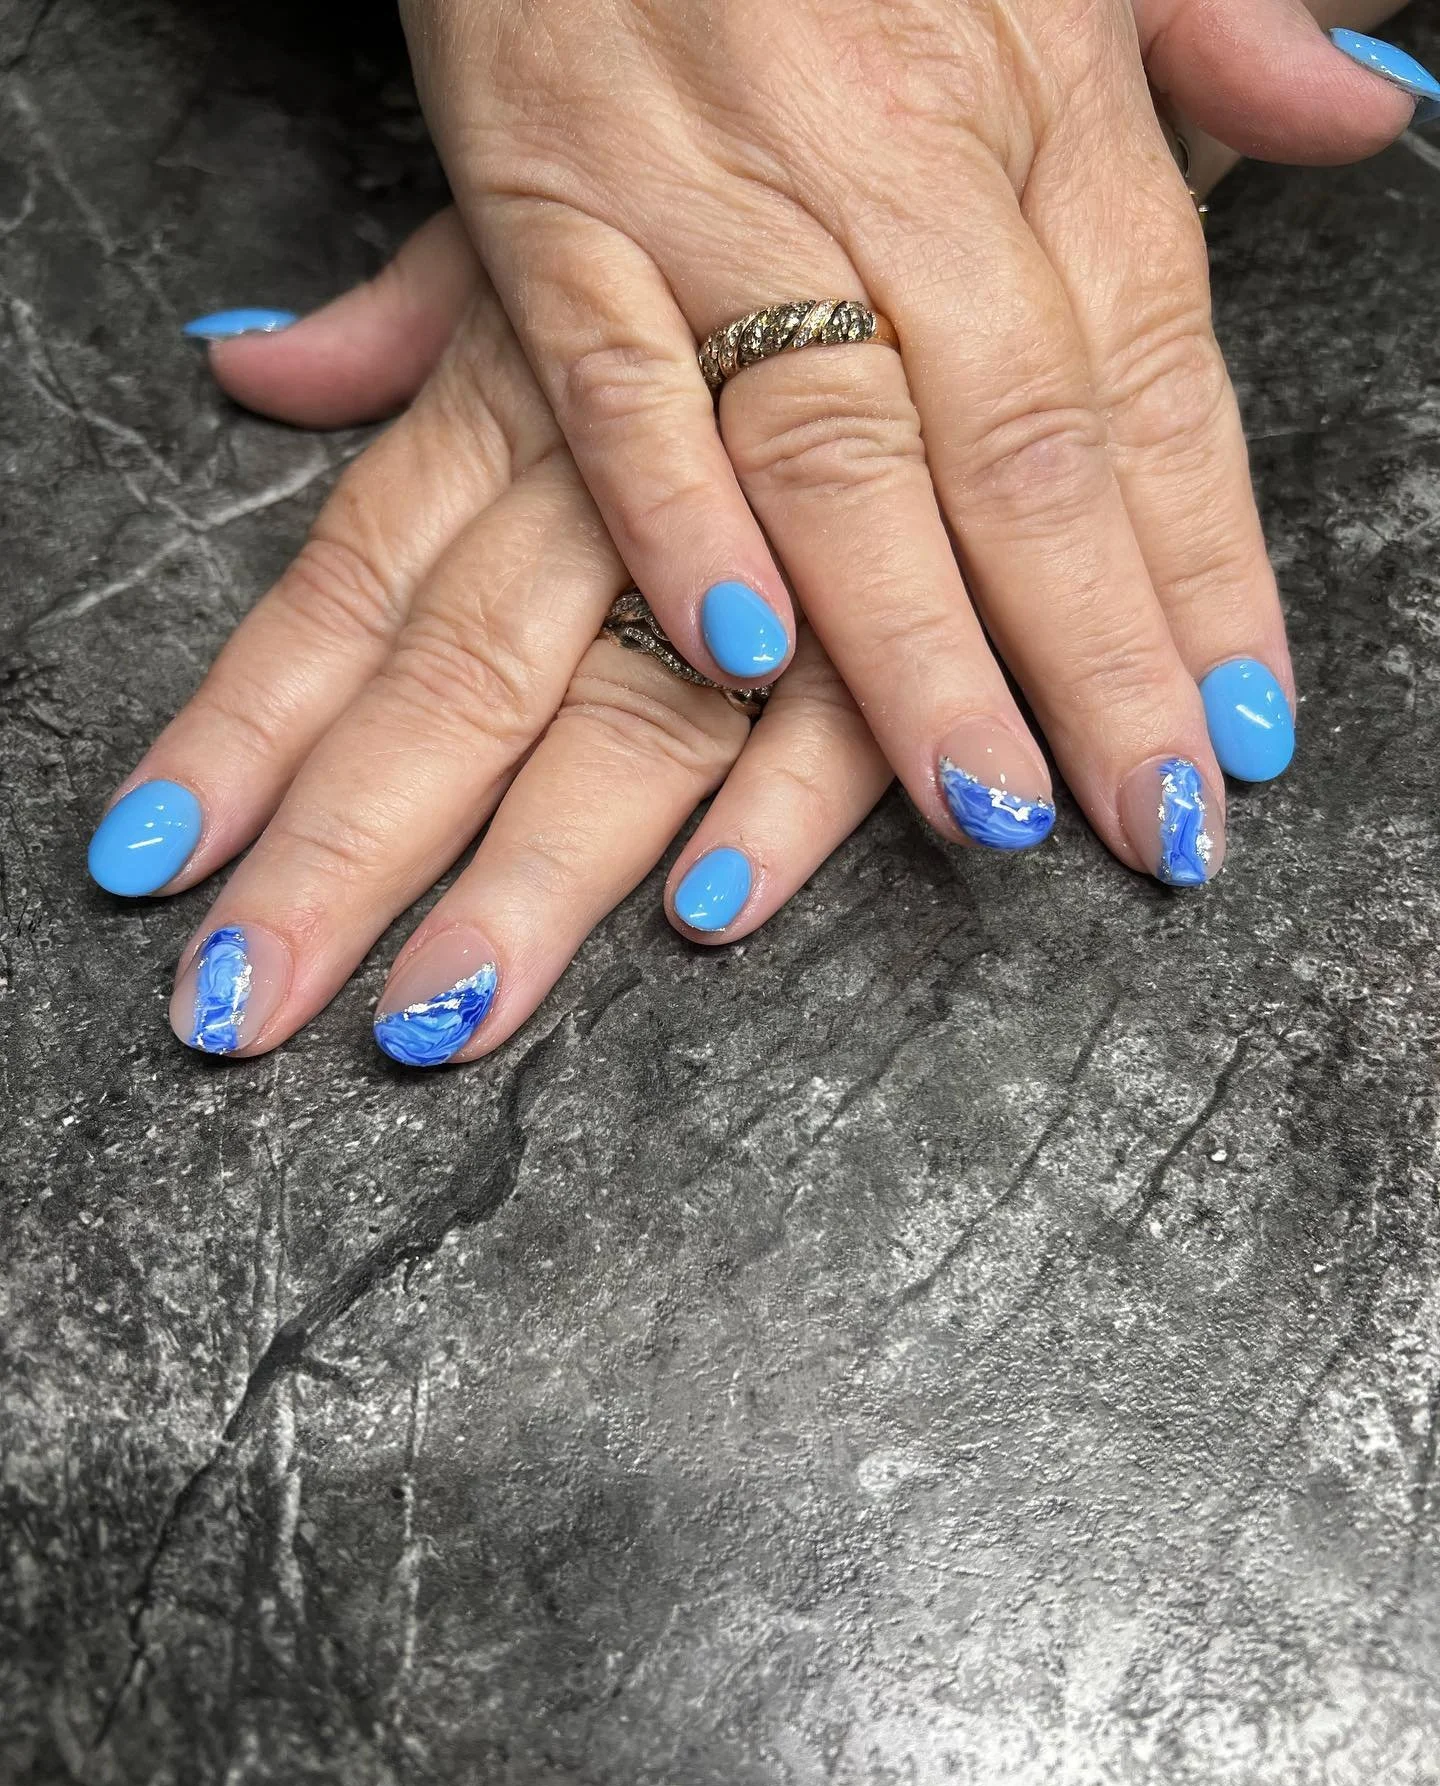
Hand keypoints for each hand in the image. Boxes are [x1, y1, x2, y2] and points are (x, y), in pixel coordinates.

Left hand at [88, 215, 889, 1062]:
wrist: (916, 29)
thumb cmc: (714, 145)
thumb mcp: (541, 205)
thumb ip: (404, 313)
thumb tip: (254, 365)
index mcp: (508, 394)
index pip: (344, 587)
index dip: (243, 728)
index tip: (153, 860)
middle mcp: (604, 476)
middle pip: (451, 687)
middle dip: (344, 859)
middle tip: (244, 1010)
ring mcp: (758, 527)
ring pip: (622, 716)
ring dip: (531, 876)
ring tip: (439, 1016)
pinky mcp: (912, 558)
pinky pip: (845, 691)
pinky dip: (782, 797)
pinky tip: (708, 909)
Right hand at [400, 0, 1421, 885]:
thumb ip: (1213, 32)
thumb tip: (1371, 116)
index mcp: (1047, 104)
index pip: (1157, 385)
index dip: (1210, 574)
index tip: (1246, 733)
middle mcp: (902, 163)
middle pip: (1026, 455)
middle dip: (1099, 659)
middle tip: (1152, 823)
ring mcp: (722, 192)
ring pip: (844, 448)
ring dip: (920, 644)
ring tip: (988, 806)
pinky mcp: (553, 207)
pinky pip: (622, 384)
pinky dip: (677, 518)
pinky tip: (741, 656)